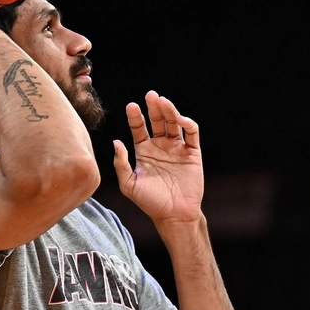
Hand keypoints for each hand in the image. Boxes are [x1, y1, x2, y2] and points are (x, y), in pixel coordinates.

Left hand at [112, 91, 203, 225]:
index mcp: (144, 151)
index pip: (139, 128)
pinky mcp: (192, 153)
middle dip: (154, 107)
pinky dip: (187, 124)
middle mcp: (160, 146)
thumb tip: (116, 142)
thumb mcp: (129, 185)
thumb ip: (121, 164)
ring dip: (169, 111)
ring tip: (163, 102)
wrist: (173, 215)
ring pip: (173, 123)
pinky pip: (192, 134)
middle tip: (150, 95)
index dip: (135, 117)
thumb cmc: (150, 202)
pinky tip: (180, 120)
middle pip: (157, 121)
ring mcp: (177, 148)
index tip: (131, 106)